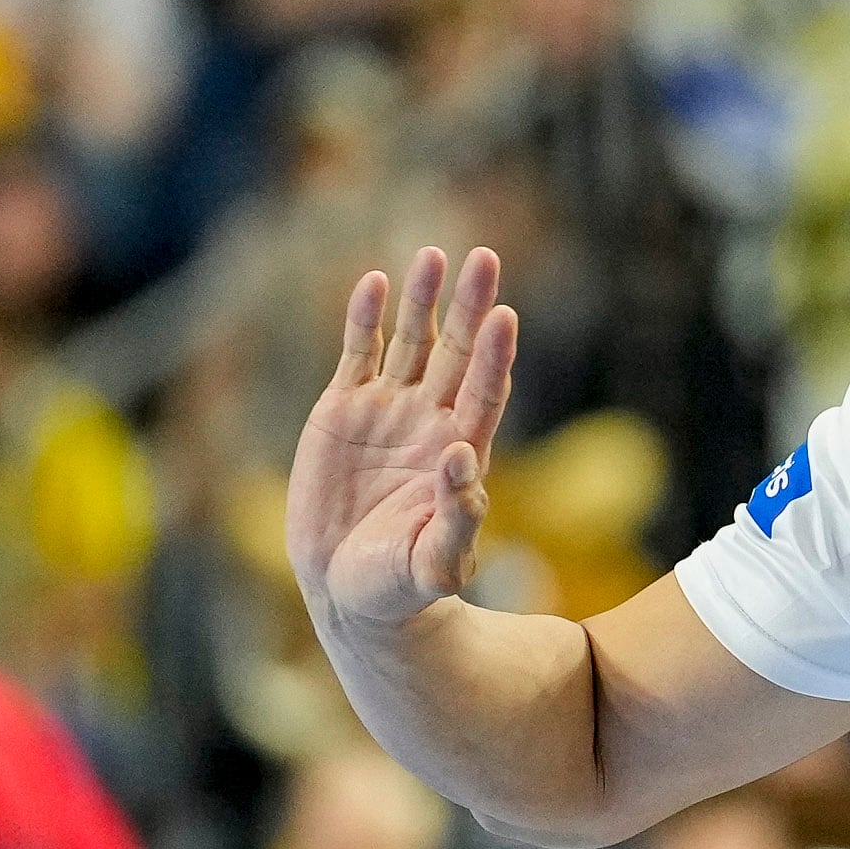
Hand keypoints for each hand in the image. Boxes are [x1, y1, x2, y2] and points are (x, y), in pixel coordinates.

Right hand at [287, 247, 518, 629]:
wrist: (349, 592)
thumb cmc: (402, 587)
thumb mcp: (435, 563)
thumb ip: (457, 517)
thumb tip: (464, 458)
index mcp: (461, 454)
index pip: (484, 392)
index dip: (494, 356)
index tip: (506, 316)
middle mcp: (430, 422)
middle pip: (456, 354)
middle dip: (470, 307)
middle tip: (486, 258)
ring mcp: (388, 411)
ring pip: (410, 343)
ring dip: (422, 301)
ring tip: (434, 255)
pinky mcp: (342, 410)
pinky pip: (357, 354)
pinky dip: (364, 320)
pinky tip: (374, 283)